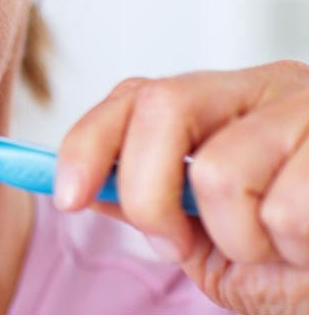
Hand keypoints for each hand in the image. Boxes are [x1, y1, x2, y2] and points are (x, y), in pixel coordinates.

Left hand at [56, 60, 308, 314]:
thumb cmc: (306, 262)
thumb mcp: (220, 243)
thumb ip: (157, 210)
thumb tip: (86, 188)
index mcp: (226, 102)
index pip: (136, 95)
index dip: (89, 142)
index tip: (65, 196)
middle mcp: (269, 88)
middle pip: (163, 105)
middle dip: (149, 190)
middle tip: (180, 239)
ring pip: (222, 172)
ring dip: (240, 239)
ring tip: (282, 248)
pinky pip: (289, 211)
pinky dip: (295, 250)